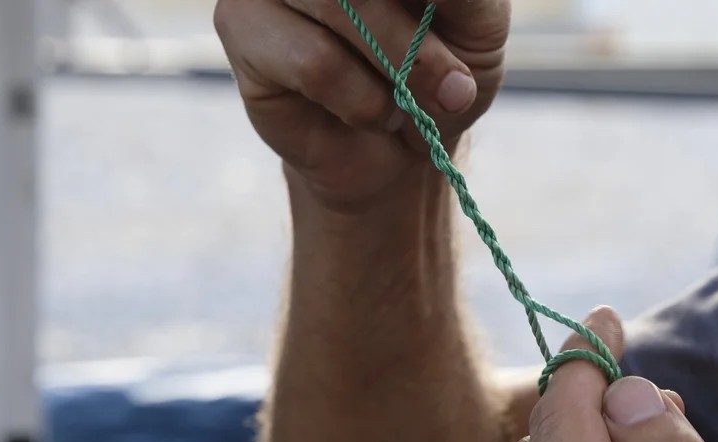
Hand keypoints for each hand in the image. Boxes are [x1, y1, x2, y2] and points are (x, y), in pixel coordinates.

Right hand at [214, 0, 509, 212]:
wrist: (401, 152)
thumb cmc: (439, 74)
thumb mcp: (477, 22)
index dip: (417, 4)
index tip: (449, 19)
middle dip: (416, 42)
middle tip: (455, 90)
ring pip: (337, 7)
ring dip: (394, 71)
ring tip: (408, 106)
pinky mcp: (240, 25)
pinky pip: (313, 62)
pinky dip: (359, 101)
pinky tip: (371, 114)